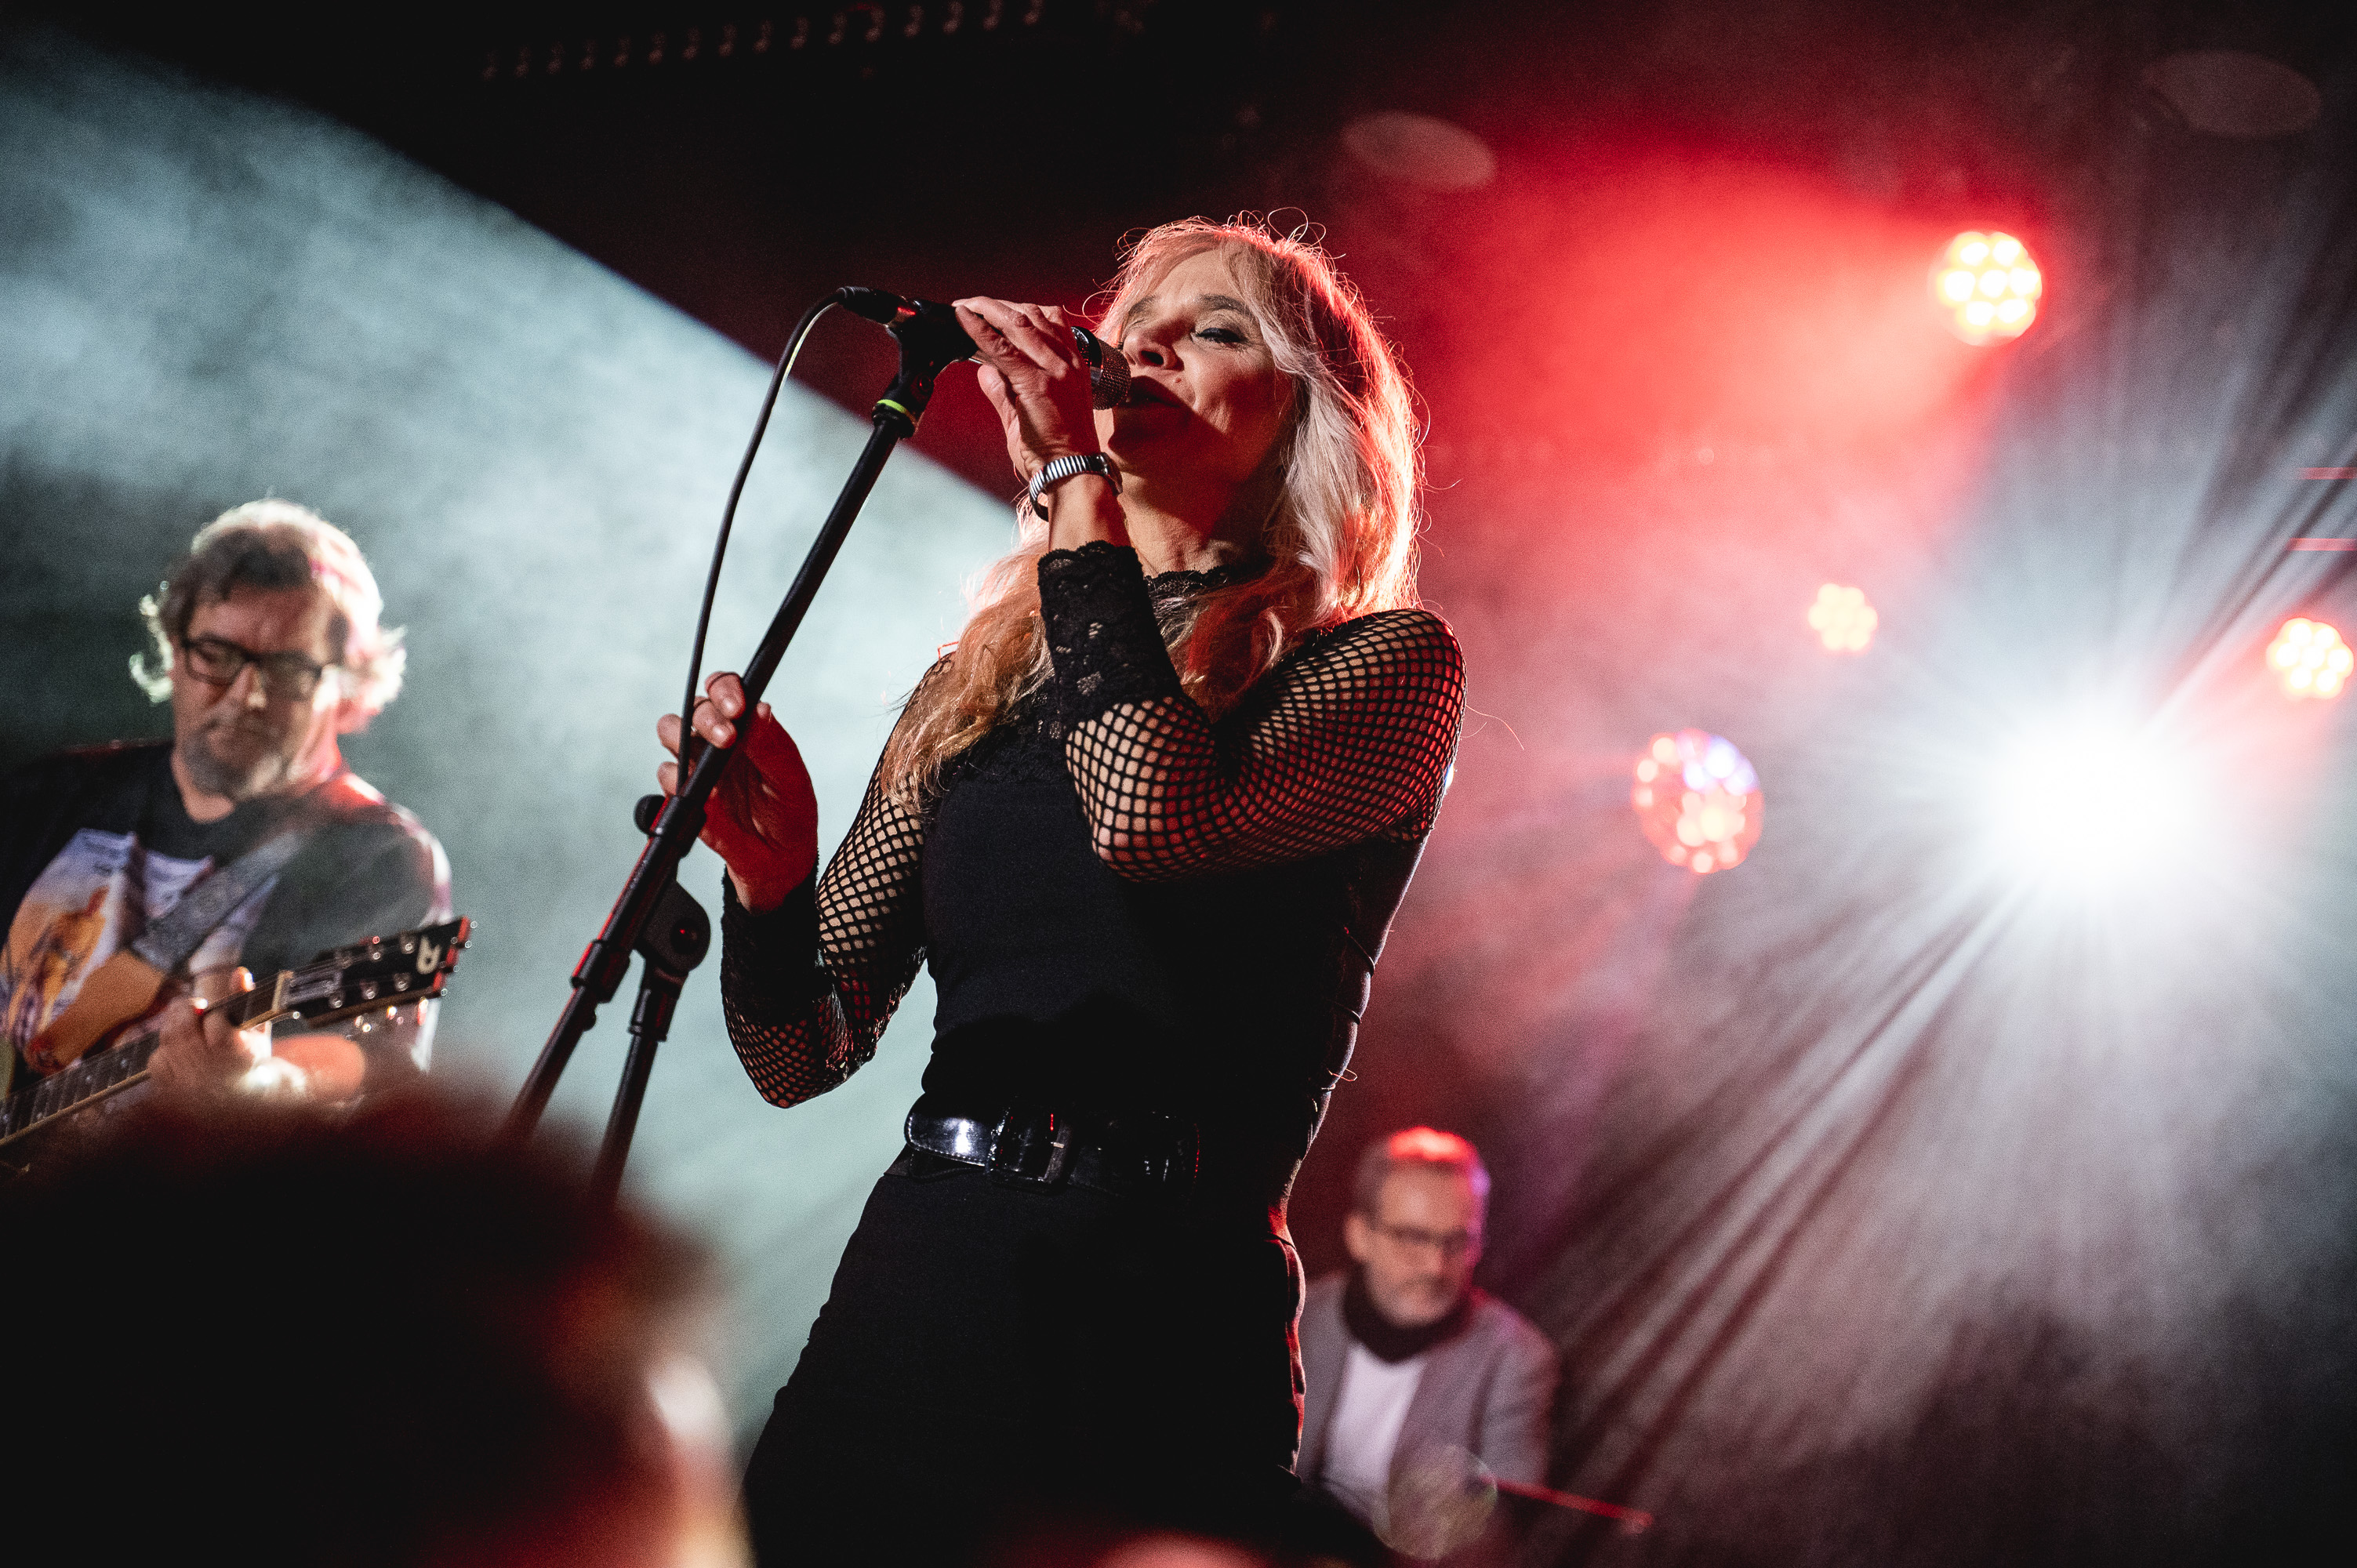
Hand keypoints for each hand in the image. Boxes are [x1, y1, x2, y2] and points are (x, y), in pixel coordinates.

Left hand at [149, 968, 274, 1098]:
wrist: (237, 1102)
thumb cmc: (248, 1061)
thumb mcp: (256, 1031)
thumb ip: (246, 999)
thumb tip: (239, 972)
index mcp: (236, 1050)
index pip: (214, 1018)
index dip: (216, 1016)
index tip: (221, 1021)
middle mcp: (208, 1065)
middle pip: (183, 1023)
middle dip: (188, 1010)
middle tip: (197, 1011)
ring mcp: (186, 1078)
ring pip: (168, 1037)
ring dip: (177, 1028)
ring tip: (191, 1032)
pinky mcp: (168, 1087)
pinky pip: (157, 1058)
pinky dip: (167, 1052)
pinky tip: (182, 1057)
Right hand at [656, 672, 819, 912]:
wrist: (778, 861)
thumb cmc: (790, 813)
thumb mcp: (791, 779)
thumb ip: (773, 745)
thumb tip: (760, 709)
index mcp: (747, 726)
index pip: (725, 689)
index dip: (725, 689)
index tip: (737, 707)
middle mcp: (717, 739)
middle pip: (695, 706)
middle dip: (708, 717)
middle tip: (728, 738)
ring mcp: (698, 764)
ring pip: (670, 731)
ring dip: (683, 738)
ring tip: (712, 761)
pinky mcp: (685, 794)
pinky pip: (668, 777)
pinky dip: (680, 780)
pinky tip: (705, 795)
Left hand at [953, 296, 1102, 483]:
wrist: (1073, 472)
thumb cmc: (1056, 450)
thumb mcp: (1030, 412)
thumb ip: (1006, 389)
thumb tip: (983, 370)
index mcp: (1073, 365)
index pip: (1049, 320)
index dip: (1019, 310)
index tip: (995, 310)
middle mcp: (1067, 361)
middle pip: (1031, 314)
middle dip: (998, 306)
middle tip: (971, 304)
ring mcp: (1054, 370)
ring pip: (1018, 322)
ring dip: (987, 309)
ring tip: (965, 307)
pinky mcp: (1036, 382)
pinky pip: (1002, 348)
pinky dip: (980, 329)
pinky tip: (963, 318)